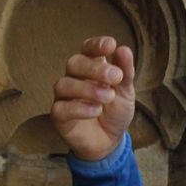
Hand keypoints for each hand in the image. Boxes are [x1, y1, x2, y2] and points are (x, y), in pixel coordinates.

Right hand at [51, 37, 136, 161]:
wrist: (110, 141)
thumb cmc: (115, 112)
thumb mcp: (126, 92)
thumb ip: (125, 72)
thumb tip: (124, 49)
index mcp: (91, 68)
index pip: (87, 49)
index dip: (96, 45)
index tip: (110, 45)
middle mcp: (74, 78)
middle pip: (74, 63)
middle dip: (94, 68)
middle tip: (115, 77)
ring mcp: (64, 96)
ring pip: (64, 84)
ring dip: (88, 89)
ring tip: (108, 97)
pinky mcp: (59, 116)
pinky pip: (61, 107)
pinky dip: (79, 108)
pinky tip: (96, 110)